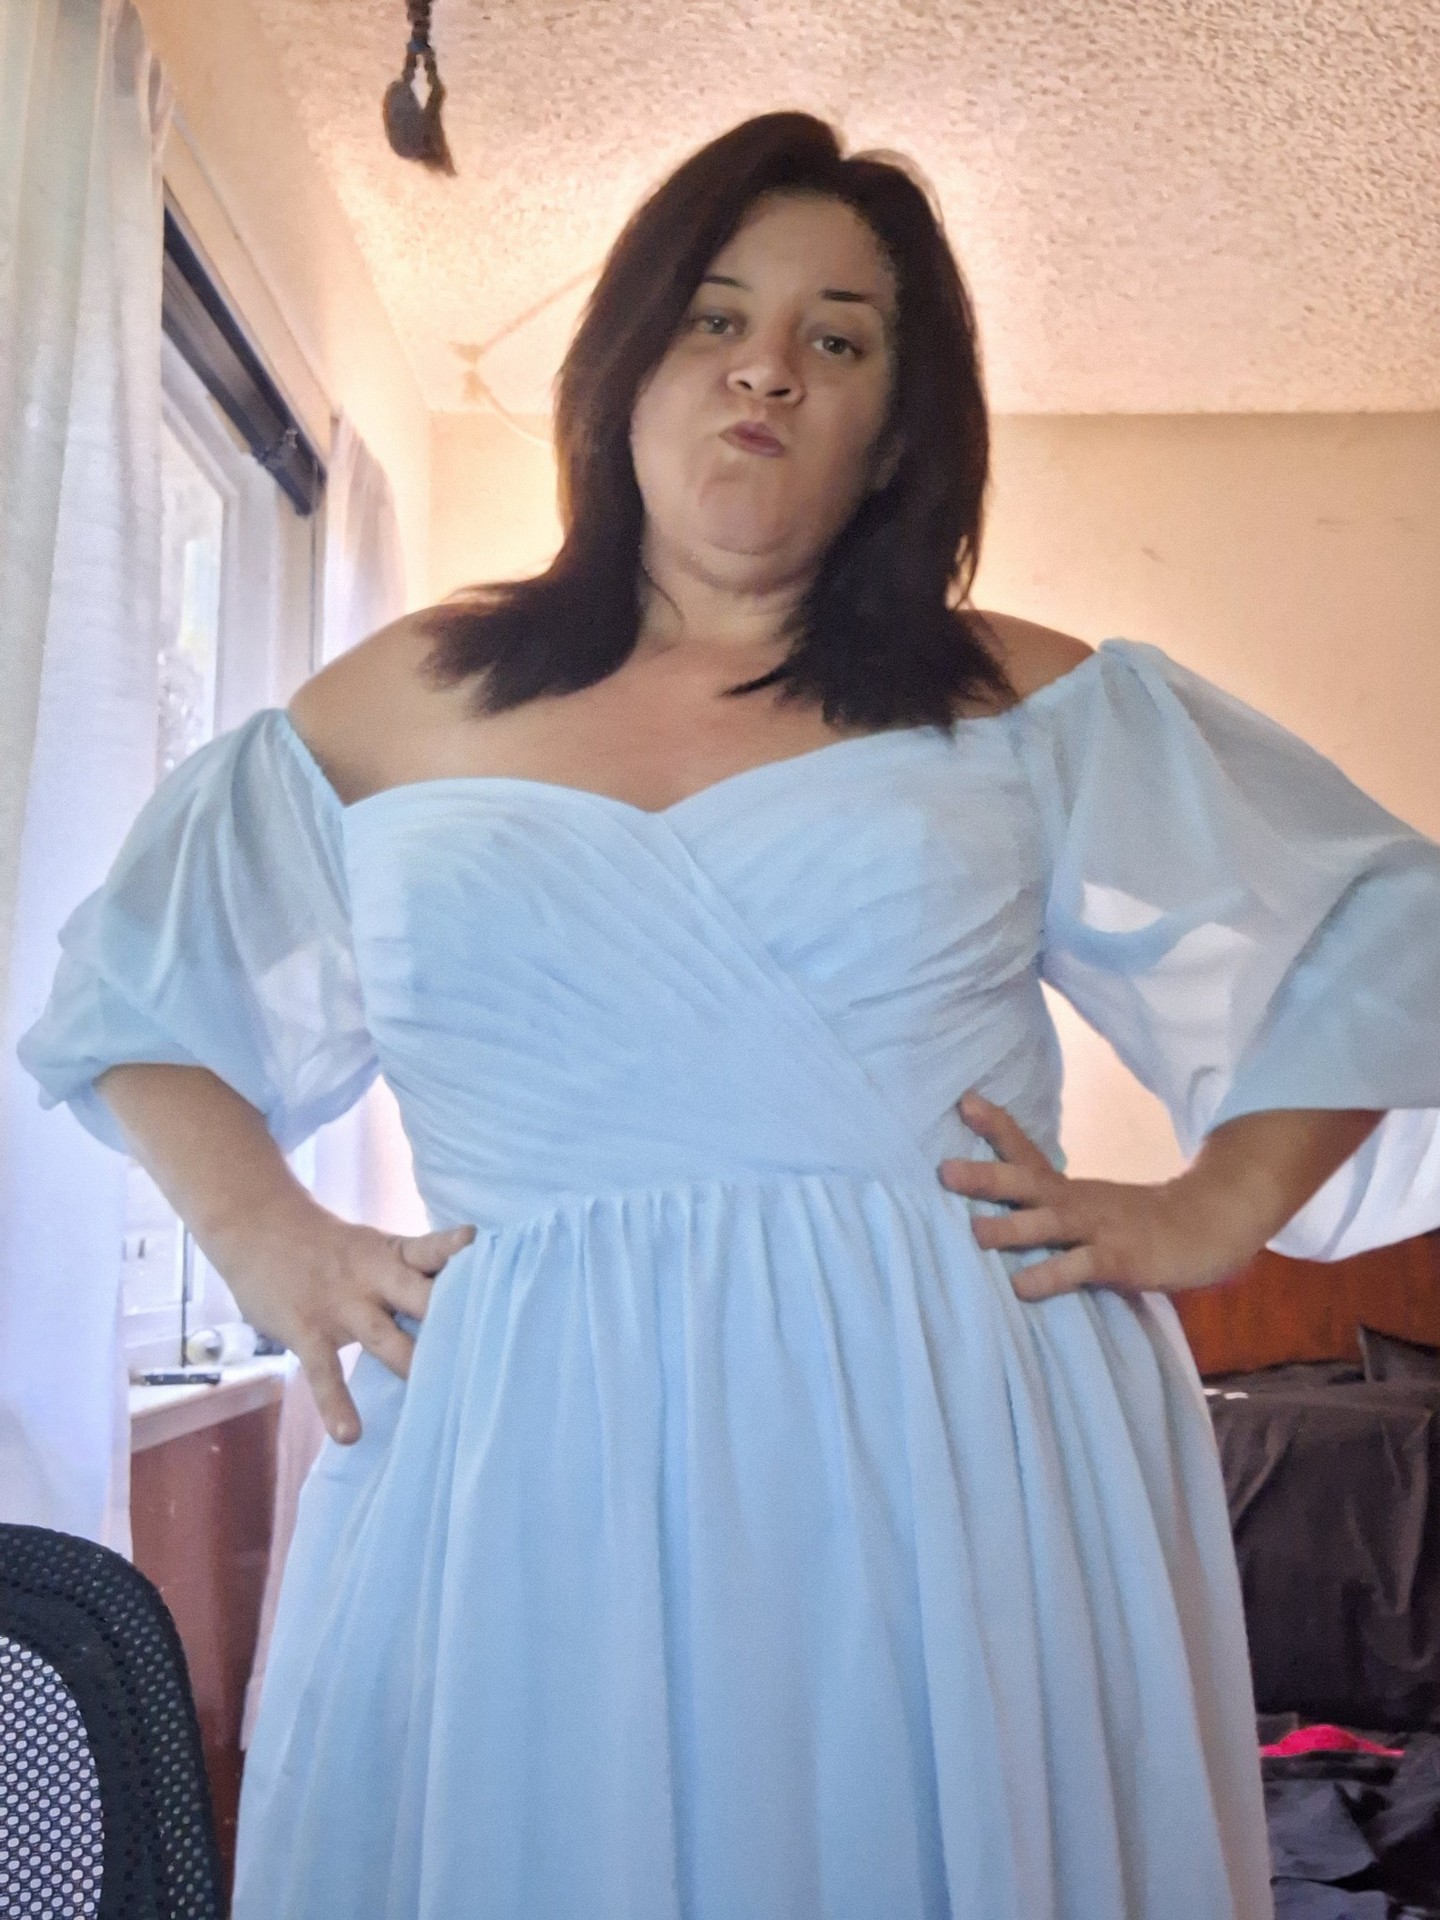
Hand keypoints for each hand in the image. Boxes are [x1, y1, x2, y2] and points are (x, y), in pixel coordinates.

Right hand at [204, 1197, 476, 1443]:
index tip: (486, 1255)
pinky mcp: (306, 1330)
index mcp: (393, 1254)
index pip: (433, 1250)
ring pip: (384, 1338)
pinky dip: (336, 1404)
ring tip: (441, 1400)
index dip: (459, 1252)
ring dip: (411, 1364)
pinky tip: (350, 1434)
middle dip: (453, 1319)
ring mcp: (340, 1305)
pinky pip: (324, 1372)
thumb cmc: (327, 1247)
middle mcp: (373, 1277)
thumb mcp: (373, 1248)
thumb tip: (461, 1306)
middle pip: (420, 1296)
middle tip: (489, 1348)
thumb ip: (409, 1278)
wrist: (255, 1225)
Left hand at [937, 1090, 1264, 1302]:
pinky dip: (1050, 1275)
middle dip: (985, 1178)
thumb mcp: (1092, 1205)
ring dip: (1011, 1228)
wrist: (1211, 1224)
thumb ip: (1050, 1206)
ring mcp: (1099, 1229)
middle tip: (945, 1171)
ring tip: (974, 1232)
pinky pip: (1079, 1268)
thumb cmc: (1142, 1221)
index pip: (1026, 1152)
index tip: (964, 1102)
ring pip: (1049, 1225)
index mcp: (1069, 1189)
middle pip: (1026, 1184)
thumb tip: (997, 1208)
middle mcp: (1078, 1202)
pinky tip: (1022, 1286)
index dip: (996, 1127)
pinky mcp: (1120, 1260)